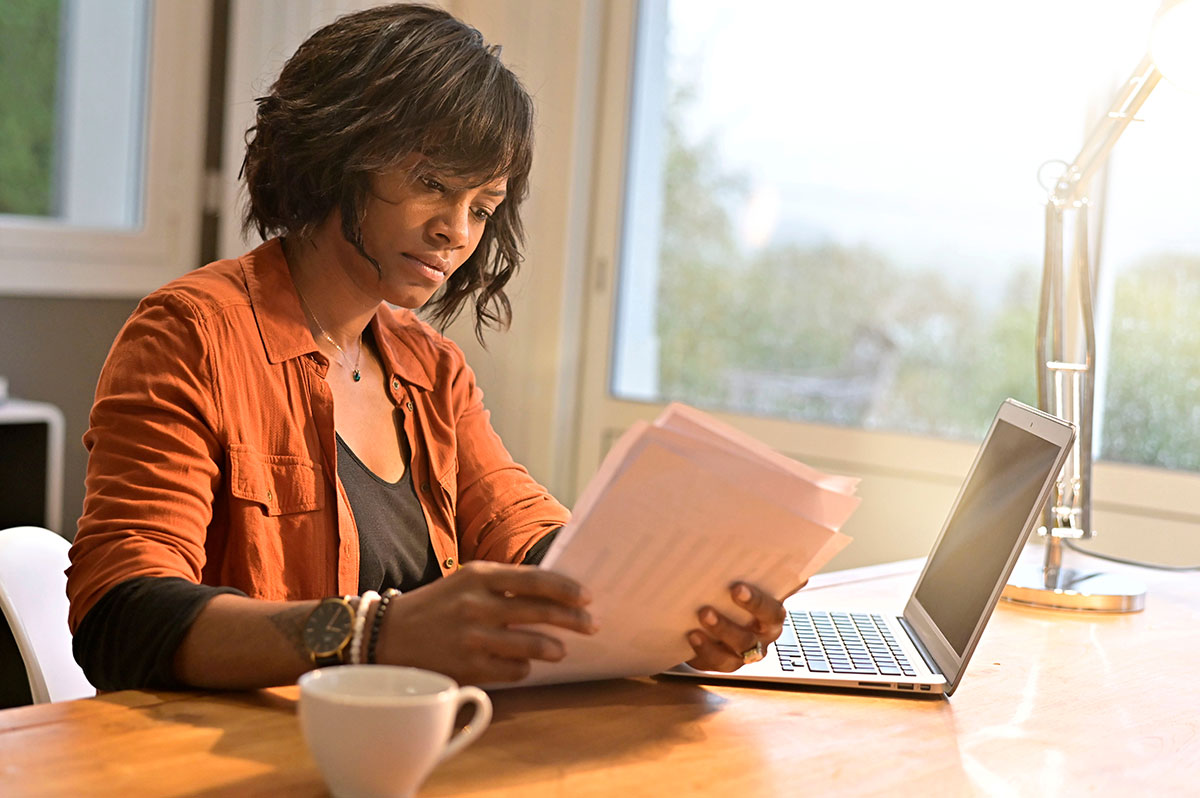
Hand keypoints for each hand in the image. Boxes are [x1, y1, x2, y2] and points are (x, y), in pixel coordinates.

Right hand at [373, 561, 594, 684]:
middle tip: (591, 624)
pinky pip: (513, 671)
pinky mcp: (468, 667)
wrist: (389, 634)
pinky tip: (523, 665)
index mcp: (479, 575)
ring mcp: (472, 637)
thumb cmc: (438, 605)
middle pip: (540, 611)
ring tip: (561, 650)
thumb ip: (505, 584)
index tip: (586, 596)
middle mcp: (477, 604)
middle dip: (573, 619)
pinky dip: (523, 668)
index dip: (566, 588)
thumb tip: (554, 593)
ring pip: (531, 645)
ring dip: (554, 647)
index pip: (535, 579)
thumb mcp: (467, 581)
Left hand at [685, 581, 799, 671]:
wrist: (712, 616)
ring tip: (702, 614)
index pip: (772, 611)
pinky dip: (705, 648)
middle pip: (754, 635)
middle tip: (711, 605)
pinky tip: (692, 634)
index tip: (737, 588)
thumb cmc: (733, 595)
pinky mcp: (723, 662)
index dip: (757, 602)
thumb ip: (759, 571)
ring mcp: (743, 653)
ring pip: (737, 649)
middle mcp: (761, 637)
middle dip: (733, 621)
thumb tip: (778, 556)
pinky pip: (717, 661)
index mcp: (771, 616)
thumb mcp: (745, 581)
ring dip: (720, 631)